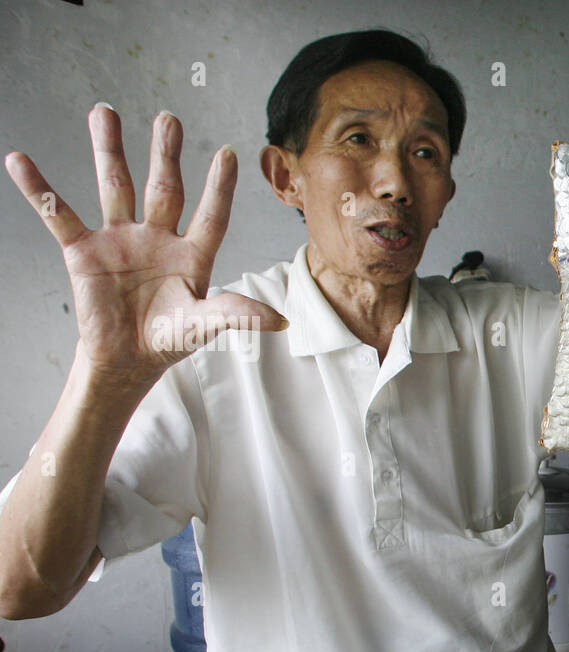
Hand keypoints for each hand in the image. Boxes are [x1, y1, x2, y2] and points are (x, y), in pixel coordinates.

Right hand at [5, 104, 286, 390]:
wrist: (125, 361)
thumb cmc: (169, 340)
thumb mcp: (204, 326)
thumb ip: (237, 315)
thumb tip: (281, 320)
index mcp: (192, 255)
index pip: (211, 215)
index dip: (219, 187)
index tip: (228, 153)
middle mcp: (157, 239)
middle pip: (162, 188)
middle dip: (164, 154)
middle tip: (168, 118)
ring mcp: (119, 241)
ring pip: (114, 187)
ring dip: (108, 150)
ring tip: (104, 112)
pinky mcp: (83, 252)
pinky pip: (58, 214)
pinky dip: (38, 190)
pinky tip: (20, 161)